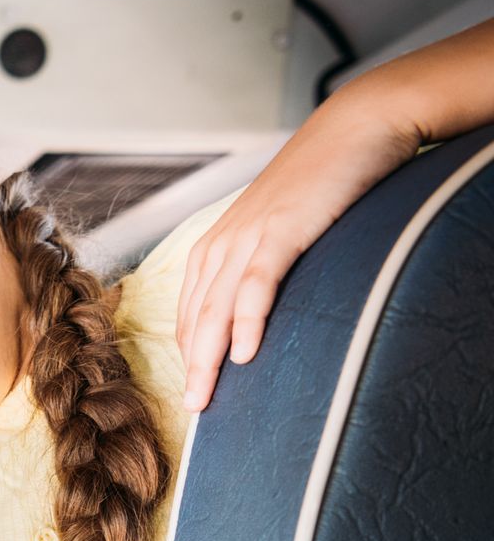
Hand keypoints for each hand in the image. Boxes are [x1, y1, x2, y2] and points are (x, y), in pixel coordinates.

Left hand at [178, 93, 416, 411]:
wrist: (353, 130)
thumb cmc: (318, 184)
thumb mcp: (278, 231)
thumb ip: (261, 268)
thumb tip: (259, 315)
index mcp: (214, 249)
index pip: (190, 314)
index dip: (187, 355)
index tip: (190, 391)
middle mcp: (220, 246)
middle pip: (195, 319)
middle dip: (190, 368)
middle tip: (191, 410)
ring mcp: (246, 238)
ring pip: (215, 309)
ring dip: (208, 358)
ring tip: (205, 399)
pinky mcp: (279, 231)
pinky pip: (255, 285)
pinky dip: (248, 320)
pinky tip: (246, 353)